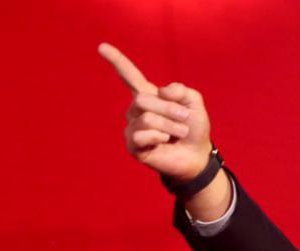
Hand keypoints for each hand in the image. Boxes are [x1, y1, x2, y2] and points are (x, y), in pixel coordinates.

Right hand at [98, 43, 212, 181]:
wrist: (197, 154)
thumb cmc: (193, 127)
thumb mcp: (194, 103)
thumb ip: (181, 90)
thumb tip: (160, 92)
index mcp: (150, 95)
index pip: (130, 75)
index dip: (116, 61)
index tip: (101, 46)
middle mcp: (137, 109)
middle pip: (142, 99)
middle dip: (168, 109)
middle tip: (184, 119)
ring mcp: (133, 127)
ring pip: (146, 118)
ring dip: (169, 125)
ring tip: (178, 133)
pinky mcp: (133, 146)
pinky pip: (141, 136)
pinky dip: (159, 137)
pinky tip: (164, 142)